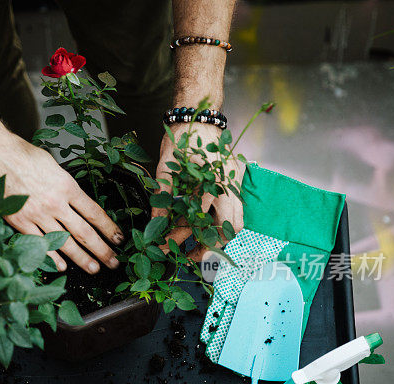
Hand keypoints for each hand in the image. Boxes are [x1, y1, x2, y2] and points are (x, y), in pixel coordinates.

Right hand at [0, 132, 123, 273]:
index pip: (95, 213)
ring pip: (65, 242)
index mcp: (67, 186)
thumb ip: (65, 186)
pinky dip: (52, 257)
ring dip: (81, 258)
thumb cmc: (21, 155)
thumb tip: (75, 201)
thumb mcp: (54, 165)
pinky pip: (40, 244)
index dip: (109, 229)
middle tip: (113, 262)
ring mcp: (37, 215)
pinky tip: (61, 266)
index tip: (118, 239)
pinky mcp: (20, 222)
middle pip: (85, 232)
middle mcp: (55, 203)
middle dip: (102, 250)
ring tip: (94, 268)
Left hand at [153, 122, 243, 260]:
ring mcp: (235, 182)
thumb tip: (156, 221)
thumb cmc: (182, 137)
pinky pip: (235, 210)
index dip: (183, 234)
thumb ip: (162, 195)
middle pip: (230, 225)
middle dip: (211, 245)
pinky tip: (203, 228)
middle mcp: (229, 182)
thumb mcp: (166, 166)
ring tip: (198, 247)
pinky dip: (221, 223)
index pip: (201, 217)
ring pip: (237, 220)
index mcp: (212, 177)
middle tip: (191, 256)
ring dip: (219, 237)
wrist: (198, 117)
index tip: (167, 244)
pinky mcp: (235, 182)